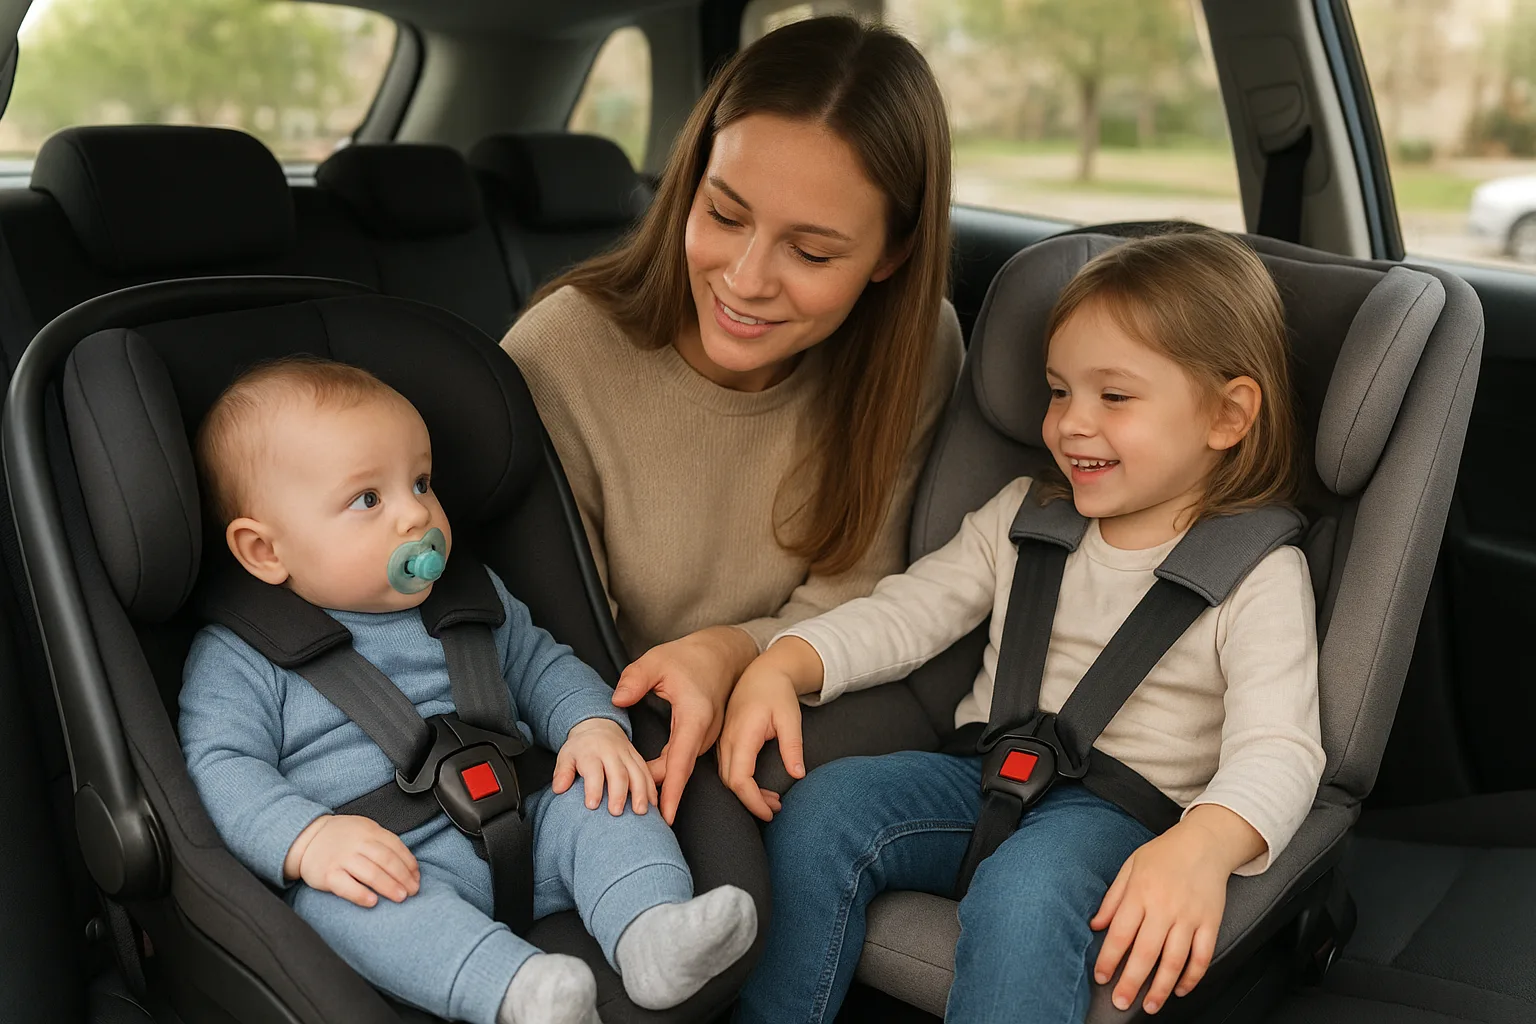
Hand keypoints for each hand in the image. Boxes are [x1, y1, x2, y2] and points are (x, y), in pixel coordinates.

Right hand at [284, 814, 420, 908]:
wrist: (307, 837)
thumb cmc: (342, 837)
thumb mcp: (365, 830)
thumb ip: (384, 843)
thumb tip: (408, 865)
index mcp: (370, 832)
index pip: (396, 847)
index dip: (409, 864)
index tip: (416, 877)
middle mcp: (357, 844)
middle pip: (387, 861)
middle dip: (403, 877)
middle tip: (413, 891)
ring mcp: (342, 859)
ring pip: (371, 873)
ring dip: (389, 886)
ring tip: (401, 897)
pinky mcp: (328, 875)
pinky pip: (346, 886)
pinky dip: (361, 894)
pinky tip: (373, 902)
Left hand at [553, 717, 656, 814]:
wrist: (598, 727)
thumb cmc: (581, 748)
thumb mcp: (566, 756)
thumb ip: (563, 772)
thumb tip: (558, 789)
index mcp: (592, 752)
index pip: (593, 770)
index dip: (593, 788)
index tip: (592, 805)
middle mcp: (612, 752)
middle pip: (618, 773)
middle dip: (619, 793)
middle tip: (616, 812)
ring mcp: (628, 755)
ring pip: (638, 773)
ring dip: (641, 793)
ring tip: (640, 811)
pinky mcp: (638, 758)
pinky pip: (648, 773)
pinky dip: (652, 789)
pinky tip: (654, 804)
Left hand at [612, 625, 757, 824]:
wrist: (720, 654)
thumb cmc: (688, 657)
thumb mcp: (656, 660)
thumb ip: (635, 679)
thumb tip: (617, 700)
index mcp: (695, 717)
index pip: (681, 762)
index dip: (673, 791)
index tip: (665, 816)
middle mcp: (705, 732)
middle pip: (680, 771)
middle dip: (661, 794)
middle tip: (632, 814)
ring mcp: (707, 736)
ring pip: (682, 767)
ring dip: (662, 783)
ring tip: (637, 802)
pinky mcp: (703, 736)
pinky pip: (684, 759)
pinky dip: (668, 771)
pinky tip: (649, 780)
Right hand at [718, 637, 823, 820]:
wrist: (763, 673)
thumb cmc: (777, 693)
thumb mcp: (790, 718)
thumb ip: (792, 746)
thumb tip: (797, 774)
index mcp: (743, 734)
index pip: (740, 779)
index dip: (753, 801)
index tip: (771, 813)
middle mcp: (727, 739)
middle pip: (731, 783)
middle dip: (752, 802)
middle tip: (776, 809)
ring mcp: (722, 740)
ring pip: (727, 777)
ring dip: (747, 793)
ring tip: (772, 801)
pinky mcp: (724, 740)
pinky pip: (727, 768)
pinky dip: (741, 782)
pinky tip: (759, 786)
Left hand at [1090, 805, 1264, 1013]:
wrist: (1204, 842)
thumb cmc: (1164, 854)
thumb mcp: (1130, 867)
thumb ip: (1113, 898)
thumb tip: (1095, 926)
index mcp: (1140, 893)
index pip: (1120, 933)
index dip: (1109, 959)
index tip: (1102, 977)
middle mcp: (1164, 907)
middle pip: (1145, 953)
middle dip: (1131, 982)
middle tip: (1121, 1001)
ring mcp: (1189, 916)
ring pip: (1175, 960)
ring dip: (1161, 988)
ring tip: (1150, 1005)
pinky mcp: (1210, 922)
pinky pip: (1202, 956)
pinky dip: (1192, 977)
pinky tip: (1180, 989)